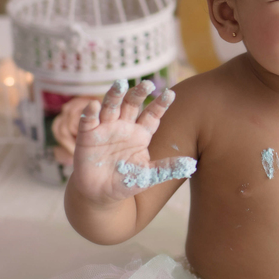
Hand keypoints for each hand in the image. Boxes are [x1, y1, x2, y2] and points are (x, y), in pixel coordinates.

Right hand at [68, 79, 174, 206]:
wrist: (101, 194)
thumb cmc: (126, 182)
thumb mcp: (148, 176)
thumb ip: (167, 168)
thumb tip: (191, 164)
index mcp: (141, 133)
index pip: (152, 115)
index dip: (161, 104)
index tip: (171, 94)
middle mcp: (124, 126)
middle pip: (132, 104)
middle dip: (139, 93)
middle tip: (148, 84)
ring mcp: (105, 128)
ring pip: (111, 106)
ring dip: (114, 95)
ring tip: (120, 84)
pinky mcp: (87, 136)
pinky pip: (88, 121)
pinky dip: (90, 112)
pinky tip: (94, 105)